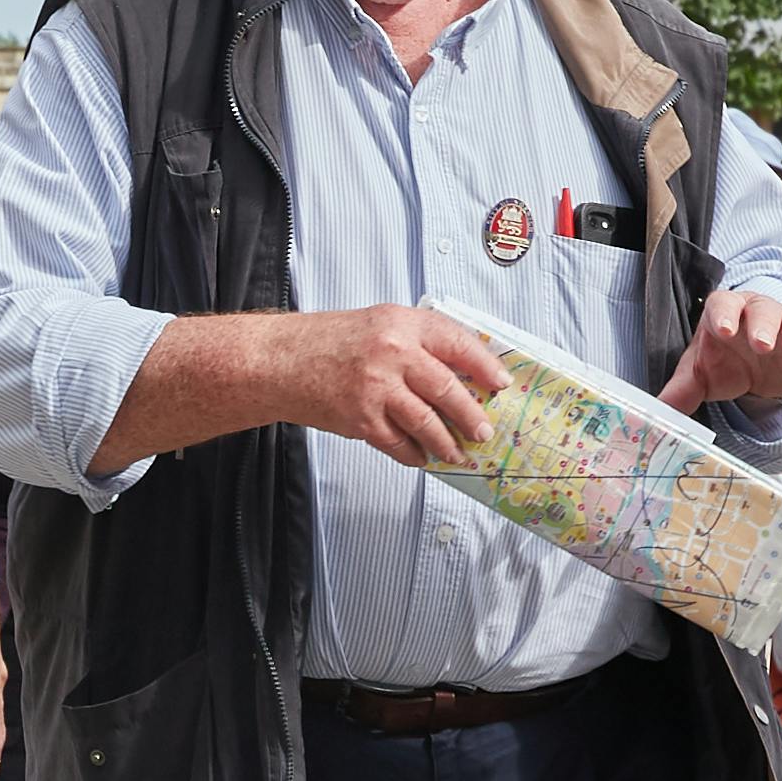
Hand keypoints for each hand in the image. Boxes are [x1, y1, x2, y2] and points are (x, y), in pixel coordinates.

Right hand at [288, 303, 508, 464]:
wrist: (280, 361)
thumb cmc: (328, 342)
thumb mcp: (379, 324)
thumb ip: (418, 341)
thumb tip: (460, 372)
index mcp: (402, 324)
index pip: (458, 343)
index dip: (485, 366)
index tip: (501, 384)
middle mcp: (392, 353)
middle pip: (448, 389)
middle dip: (472, 416)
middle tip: (484, 431)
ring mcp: (376, 388)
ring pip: (427, 422)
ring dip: (447, 443)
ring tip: (458, 453)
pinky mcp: (361, 418)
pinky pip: (399, 443)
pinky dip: (414, 454)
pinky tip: (421, 457)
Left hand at [660, 284, 781, 416]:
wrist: (751, 370)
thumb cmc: (722, 361)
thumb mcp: (700, 375)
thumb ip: (680, 390)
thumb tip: (655, 411)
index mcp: (726, 312)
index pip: (724, 304)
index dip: (724, 315)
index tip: (723, 331)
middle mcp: (758, 315)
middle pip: (763, 309)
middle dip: (763, 325)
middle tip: (761, 344)